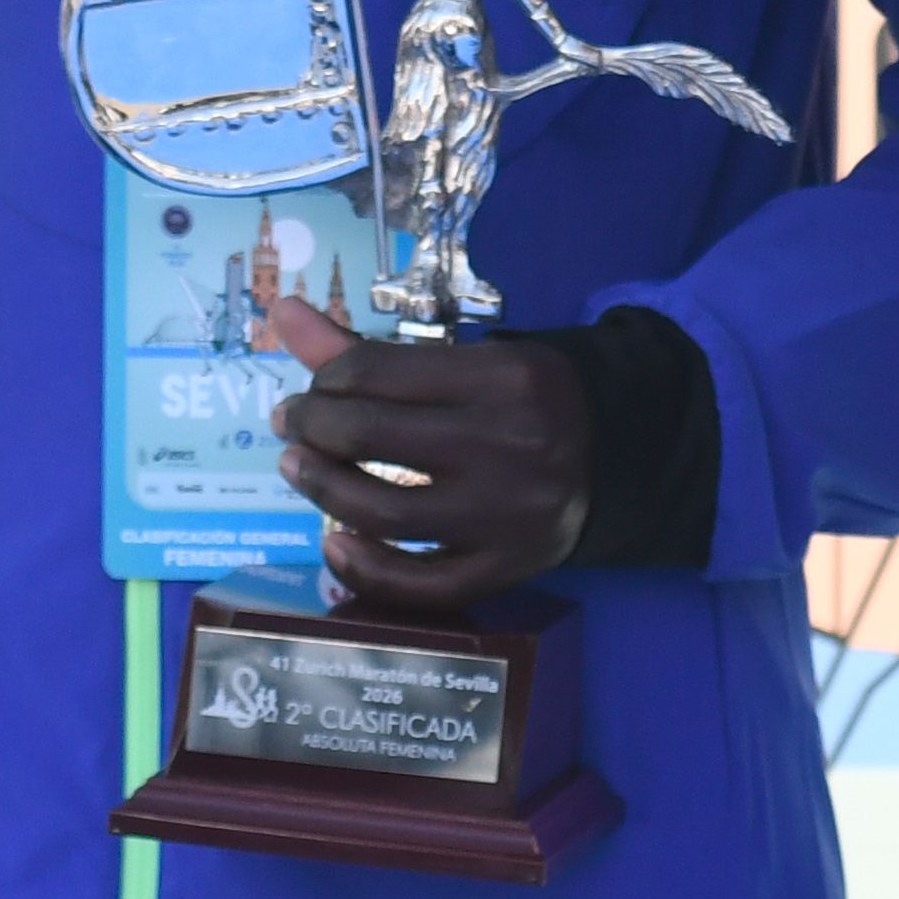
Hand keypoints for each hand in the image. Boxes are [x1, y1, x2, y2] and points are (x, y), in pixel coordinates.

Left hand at [266, 297, 589, 614]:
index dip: (325, 380)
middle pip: (371, 436)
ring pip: (383, 511)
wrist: (614, 458)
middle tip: (295, 425)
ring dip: (321, 487)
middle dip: (312, 426)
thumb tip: (284, 314)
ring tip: (300, 467)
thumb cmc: (525, 402)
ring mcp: (505, 515)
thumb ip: (371, 349)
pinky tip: (334, 544)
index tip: (314, 389)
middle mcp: (509, 445)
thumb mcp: (468, 362)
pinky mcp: (503, 570)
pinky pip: (417, 584)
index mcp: (505, 377)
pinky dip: (362, 569)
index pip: (378, 373)